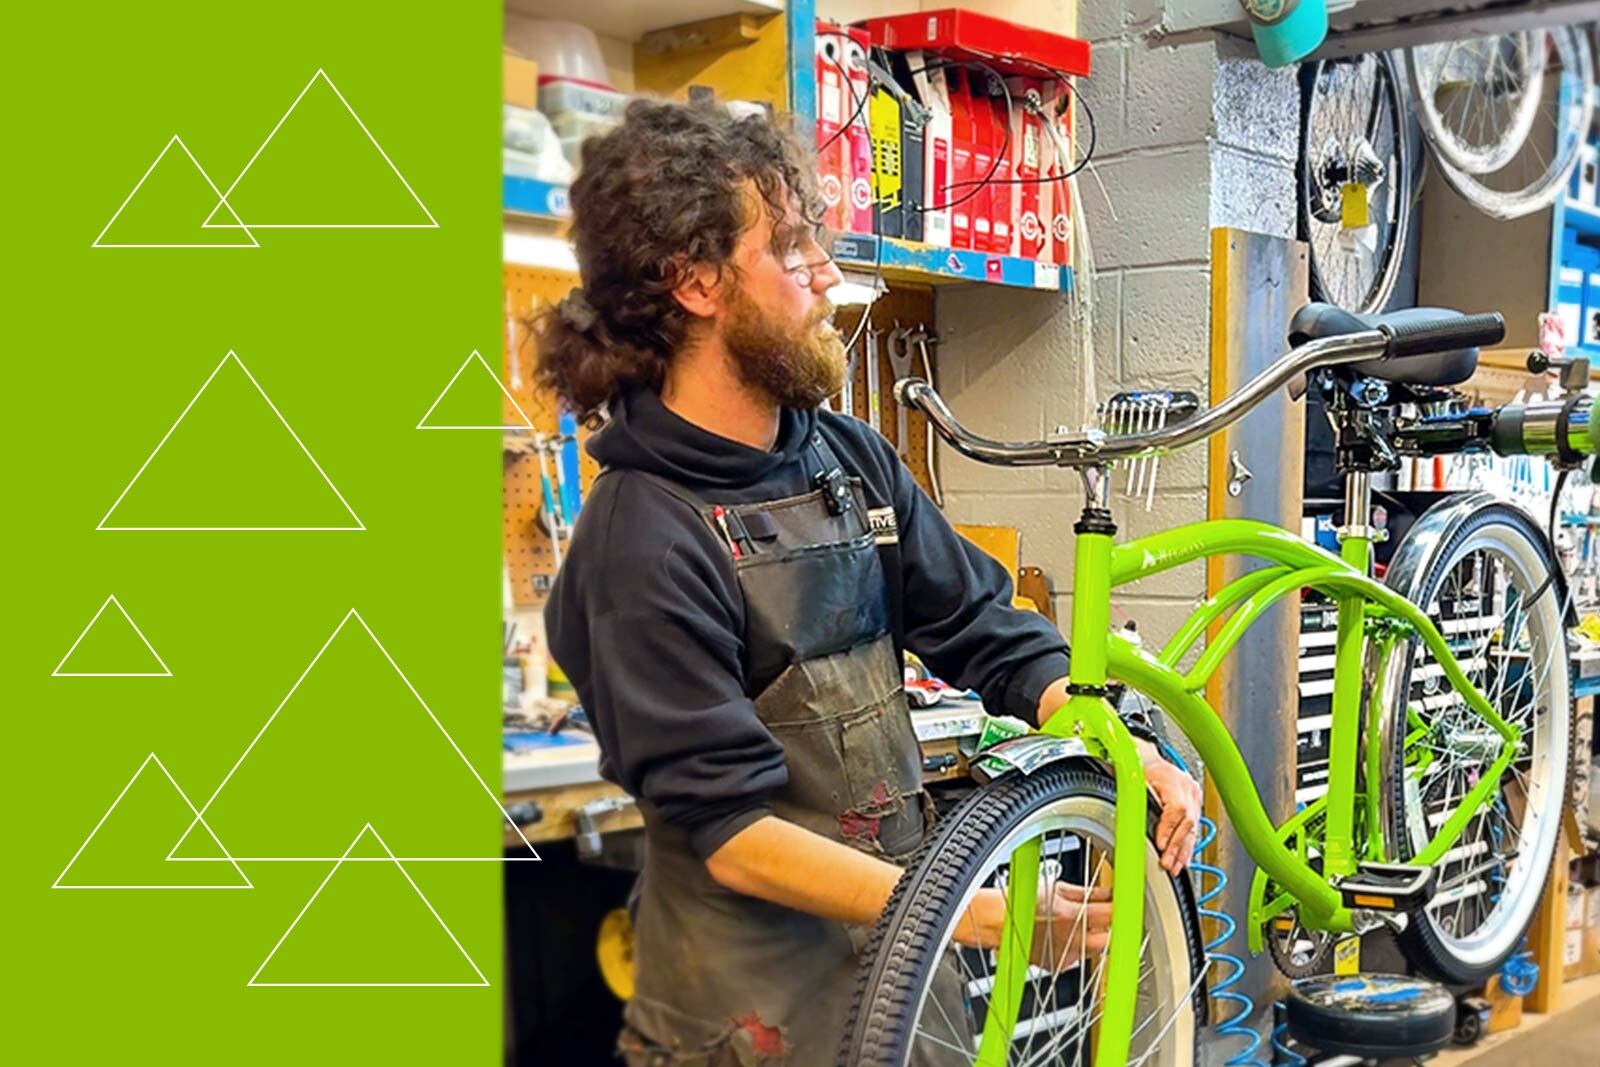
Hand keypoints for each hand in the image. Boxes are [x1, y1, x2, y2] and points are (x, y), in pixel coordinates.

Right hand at [953, 882, 1111, 969]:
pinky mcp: (1058, 965)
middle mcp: (1072, 940)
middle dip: (1112, 927)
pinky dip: (1077, 947)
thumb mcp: (1056, 887)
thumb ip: (1087, 892)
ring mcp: (1066, 955)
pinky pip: (1078, 958)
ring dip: (1094, 937)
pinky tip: (1063, 935)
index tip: (1127, 902)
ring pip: (1095, 950)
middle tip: (1106, 915)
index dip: (1124, 908)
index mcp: (1072, 916)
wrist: (994, 922)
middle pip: (1110, 938)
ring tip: (1079, 923)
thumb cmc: (1018, 902)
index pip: (1113, 914)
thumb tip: (1107, 892)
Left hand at [1143, 758, 1202, 874]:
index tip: (1160, 845)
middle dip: (1176, 846)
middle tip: (1167, 864)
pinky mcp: (1196, 805)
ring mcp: (1194, 797)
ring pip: (1193, 829)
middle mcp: (1188, 789)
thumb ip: (1138, 800)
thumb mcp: (1135, 781)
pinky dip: (1187, 846)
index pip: (1177, 809)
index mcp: (1174, 780)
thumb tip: (1135, 822)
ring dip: (1183, 851)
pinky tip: (1184, 859)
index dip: (1169, 830)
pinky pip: (1194, 829)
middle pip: (1188, 822)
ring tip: (1176, 867)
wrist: (1148, 758)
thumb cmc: (1139, 768)